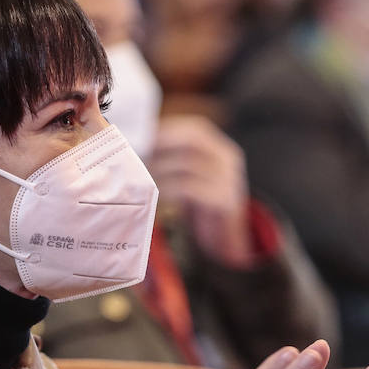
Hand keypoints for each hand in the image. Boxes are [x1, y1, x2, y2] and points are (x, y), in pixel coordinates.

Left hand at [149, 116, 255, 268]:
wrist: (224, 239)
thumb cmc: (200, 205)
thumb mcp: (189, 176)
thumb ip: (173, 160)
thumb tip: (139, 146)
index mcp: (221, 149)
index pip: (195, 129)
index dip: (168, 130)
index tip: (142, 135)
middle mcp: (229, 160)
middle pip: (193, 141)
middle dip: (162, 144)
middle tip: (139, 153)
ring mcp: (229, 180)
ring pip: (188, 164)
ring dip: (160, 168)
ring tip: (143, 176)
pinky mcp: (224, 201)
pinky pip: (191, 188)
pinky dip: (170, 189)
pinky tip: (157, 194)